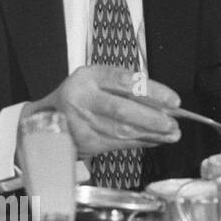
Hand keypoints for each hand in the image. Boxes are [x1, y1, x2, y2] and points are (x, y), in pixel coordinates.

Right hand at [23, 65, 181, 159]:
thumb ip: (126, 88)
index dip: (152, 91)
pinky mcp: (85, 142)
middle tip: (173, 124)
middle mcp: (82, 98)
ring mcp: (81, 122)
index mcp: (88, 77)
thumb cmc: (80, 96)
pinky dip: (140, 142)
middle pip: (121, 110)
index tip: (174, 101)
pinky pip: (118, 144)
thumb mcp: (97, 81)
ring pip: (122, 130)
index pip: (124, 81)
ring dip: (151, 134)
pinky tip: (154, 140)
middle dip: (152, 119)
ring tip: (171, 134)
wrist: (47, 119)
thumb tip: (163, 103)